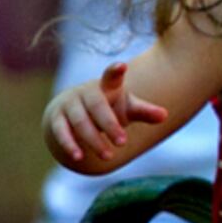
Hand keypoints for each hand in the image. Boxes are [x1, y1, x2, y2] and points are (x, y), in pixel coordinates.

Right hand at [44, 63, 169, 174]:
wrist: (73, 110)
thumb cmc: (108, 107)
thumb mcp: (127, 107)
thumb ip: (144, 111)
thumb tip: (165, 116)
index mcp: (107, 86)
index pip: (111, 76)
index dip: (115, 71)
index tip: (122, 65)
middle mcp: (86, 92)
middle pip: (97, 107)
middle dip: (110, 125)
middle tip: (123, 142)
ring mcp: (69, 104)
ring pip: (80, 122)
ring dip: (93, 139)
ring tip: (108, 156)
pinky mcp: (56, 118)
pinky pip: (60, 131)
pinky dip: (69, 144)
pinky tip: (79, 157)